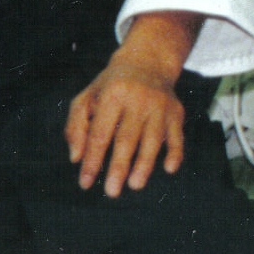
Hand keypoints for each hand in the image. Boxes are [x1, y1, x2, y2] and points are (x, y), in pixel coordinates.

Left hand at [66, 10, 197, 196]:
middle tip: (111, 192)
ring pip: (153, 139)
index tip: (85, 182)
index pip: (100, 133)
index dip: (92, 159)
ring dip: (145, 164)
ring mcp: (159, 105)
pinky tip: (168, 169)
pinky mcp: (176, 112)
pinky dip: (175, 152)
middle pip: (127, 138)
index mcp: (112, 95)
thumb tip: (76, 157)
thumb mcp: (87, 97)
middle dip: (119, 166)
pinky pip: (178, 135)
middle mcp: (137, 99)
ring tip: (135, 185)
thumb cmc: (111, 86)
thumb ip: (75, 126)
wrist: (148, 61)